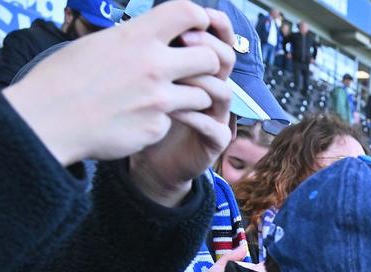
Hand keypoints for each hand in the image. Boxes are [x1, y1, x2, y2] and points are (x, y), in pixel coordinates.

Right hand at [2, 1, 233, 168]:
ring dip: (192, 96)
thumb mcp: (96, 43)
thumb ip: (133, 40)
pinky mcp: (157, 127)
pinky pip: (176, 121)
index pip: (186, 12)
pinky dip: (163, 120)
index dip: (199, 18)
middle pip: (210, 58)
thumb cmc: (63, 79)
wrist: (45, 121)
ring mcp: (158, 99)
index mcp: (135, 37)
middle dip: (208, 63)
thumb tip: (155, 35)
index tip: (198, 27)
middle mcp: (152, 66)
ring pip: (203, 94)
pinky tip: (137, 119)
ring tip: (167, 97)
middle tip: (195, 69)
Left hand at [129, 8, 237, 204]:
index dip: (216, 25)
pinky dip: (192, 115)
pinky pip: (212, 125)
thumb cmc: (144, 112)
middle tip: (184, 40)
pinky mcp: (214, 141)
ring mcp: (217, 115)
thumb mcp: (145, 75)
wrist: (149, 157)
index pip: (220, 39)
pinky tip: (169, 109)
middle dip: (208, 47)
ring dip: (199, 80)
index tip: (200, 14)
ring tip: (172, 77)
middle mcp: (213, 88)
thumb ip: (152, 49)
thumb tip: (143, 18)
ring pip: (223, 92)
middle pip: (227, 60)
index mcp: (201, 68)